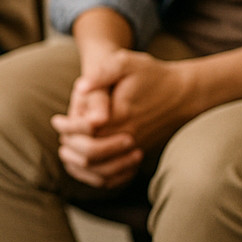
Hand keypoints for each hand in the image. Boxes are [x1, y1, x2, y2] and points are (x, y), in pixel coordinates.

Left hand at [52, 49, 196, 187]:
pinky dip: (95, 177)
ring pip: (100, 171)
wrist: (184, 93)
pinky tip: (84, 165)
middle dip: (70, 144)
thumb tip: (80, 88)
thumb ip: (102, 72)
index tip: (57, 120)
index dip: (67, 127)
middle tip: (62, 134)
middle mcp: (129, 137)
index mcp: (122, 115)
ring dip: (78, 163)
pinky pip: (114, 179)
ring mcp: (135, 150)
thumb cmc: (152, 76)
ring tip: (66, 149)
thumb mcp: (127, 62)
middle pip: (90, 153)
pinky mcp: (139, 157)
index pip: (86, 130)